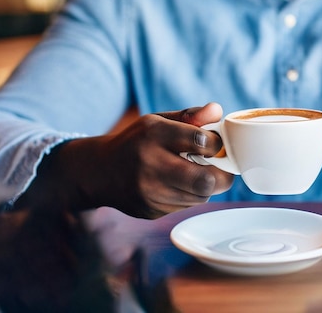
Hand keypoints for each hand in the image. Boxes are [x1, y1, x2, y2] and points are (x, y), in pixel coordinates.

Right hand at [17, 102, 233, 218]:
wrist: (100, 171)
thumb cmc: (139, 141)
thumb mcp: (160, 121)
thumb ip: (192, 116)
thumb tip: (218, 110)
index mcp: (154, 133)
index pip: (201, 142)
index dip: (216, 144)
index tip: (213, 144)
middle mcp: (150, 163)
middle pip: (205, 180)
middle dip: (221, 174)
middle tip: (220, 166)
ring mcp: (149, 191)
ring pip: (200, 196)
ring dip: (207, 185)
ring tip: (198, 172)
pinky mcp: (150, 211)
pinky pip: (186, 206)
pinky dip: (191, 195)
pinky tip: (180, 184)